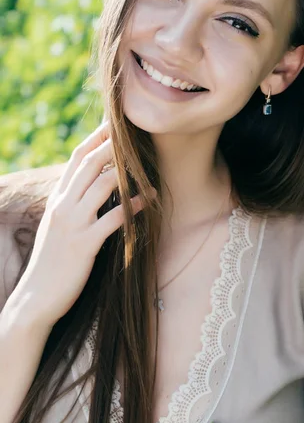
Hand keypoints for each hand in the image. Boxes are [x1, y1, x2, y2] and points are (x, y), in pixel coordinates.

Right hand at [11, 121, 153, 328]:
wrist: (35, 298)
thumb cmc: (52, 262)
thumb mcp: (58, 225)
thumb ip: (73, 204)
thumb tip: (95, 186)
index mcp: (57, 198)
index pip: (76, 158)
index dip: (96, 138)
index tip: (114, 124)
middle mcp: (63, 205)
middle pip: (89, 163)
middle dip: (112, 144)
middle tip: (135, 131)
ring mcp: (72, 223)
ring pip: (101, 185)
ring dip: (127, 174)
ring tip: (149, 168)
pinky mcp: (84, 244)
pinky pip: (112, 219)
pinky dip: (132, 207)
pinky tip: (147, 201)